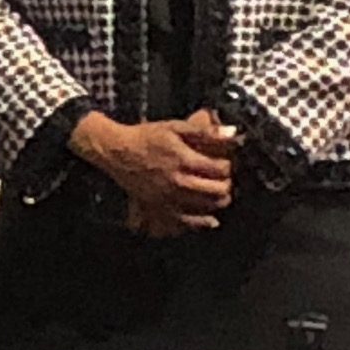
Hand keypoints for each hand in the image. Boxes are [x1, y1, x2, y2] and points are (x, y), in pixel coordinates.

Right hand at [74, 110, 236, 234]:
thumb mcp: (174, 127)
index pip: (221, 169)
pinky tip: (210, 219)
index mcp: (184, 160)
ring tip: (217, 191)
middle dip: (226, 183)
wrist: (116, 152)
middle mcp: (178, 182)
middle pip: (218, 190)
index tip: (224, 161)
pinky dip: (202, 222)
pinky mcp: (161, 207)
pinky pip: (187, 221)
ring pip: (207, 206)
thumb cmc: (145, 137)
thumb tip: (233, 134)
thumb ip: (205, 132)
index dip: (228, 165)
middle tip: (224, 178)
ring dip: (218, 200)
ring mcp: (170, 197)